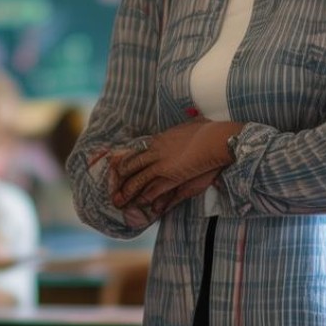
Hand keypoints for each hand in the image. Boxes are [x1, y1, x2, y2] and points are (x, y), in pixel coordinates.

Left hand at [110, 120, 238, 210]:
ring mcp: (161, 164)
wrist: (214, 139)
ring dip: (128, 191)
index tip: (116, 166)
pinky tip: (139, 204)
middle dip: (120, 178)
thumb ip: (187, 126)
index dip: (125, 160)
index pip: (137, 150)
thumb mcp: (192, 124)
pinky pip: (153, 189)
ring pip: (139, 180)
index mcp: (159, 139)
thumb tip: (193, 120)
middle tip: (111, 187)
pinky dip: (146, 198)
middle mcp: (155, 151)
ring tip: (119, 200)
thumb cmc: (207, 130)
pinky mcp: (170, 176)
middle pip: (132, 165)